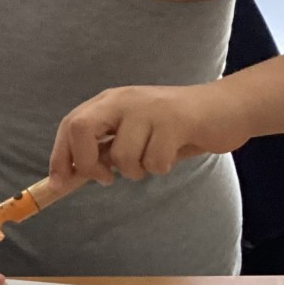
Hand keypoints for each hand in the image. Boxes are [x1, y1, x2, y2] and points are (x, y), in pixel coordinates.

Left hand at [48, 82, 250, 191]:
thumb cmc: (174, 128)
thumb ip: (105, 148)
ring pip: (122, 156)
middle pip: (81, 129)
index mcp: (109, 102)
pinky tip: (174, 152)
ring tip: (154, 157)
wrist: (224, 109)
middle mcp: (123, 100)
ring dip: (137, 170)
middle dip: (86, 163)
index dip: (60, 156)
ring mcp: (147, 108)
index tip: (59, 184)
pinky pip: (154, 162)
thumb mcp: (134, 133)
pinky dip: (162, 167)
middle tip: (106, 178)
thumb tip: (71, 175)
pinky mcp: (174, 120)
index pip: (71, 125)